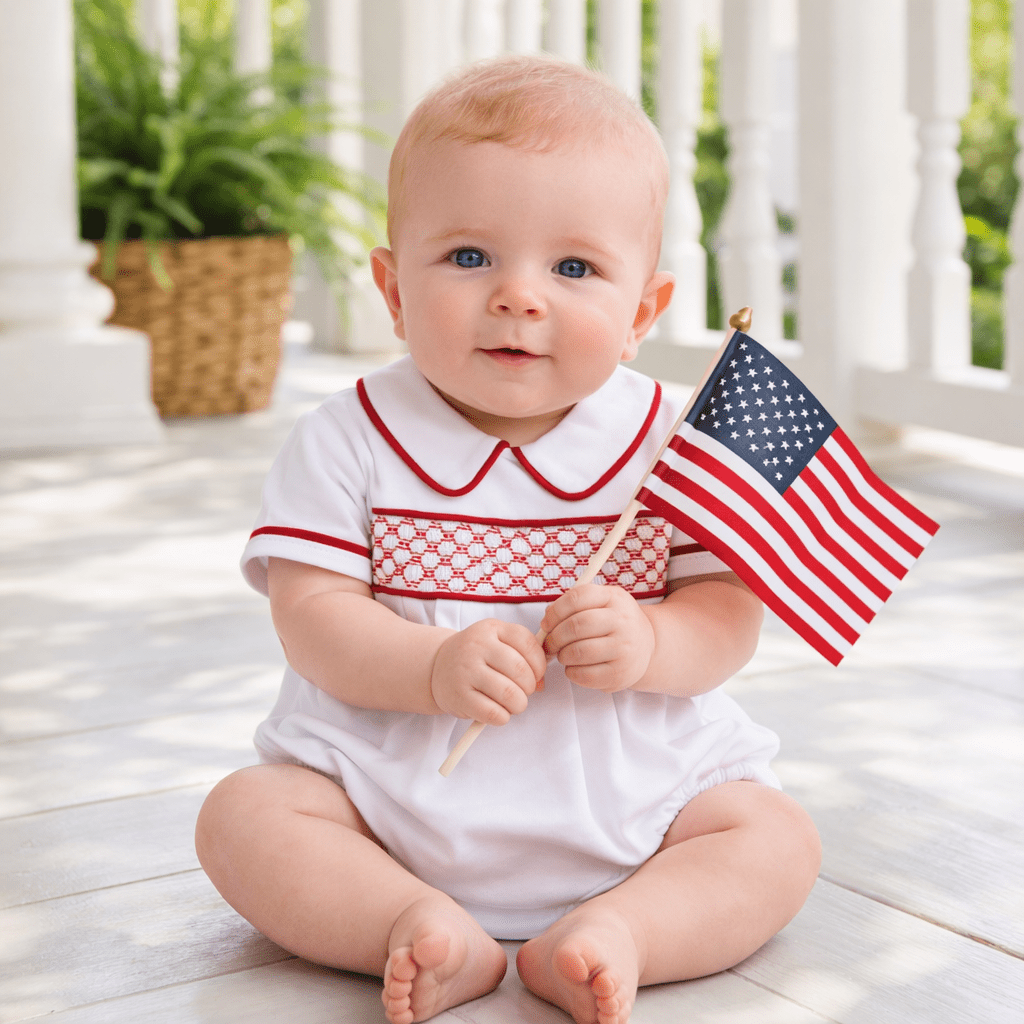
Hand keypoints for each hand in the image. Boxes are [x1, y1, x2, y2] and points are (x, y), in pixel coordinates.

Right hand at [430, 619, 546, 724]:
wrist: (437, 666)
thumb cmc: (477, 656)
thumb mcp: (497, 642)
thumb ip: (523, 655)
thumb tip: (541, 682)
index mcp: (492, 629)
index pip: (528, 643)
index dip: (539, 664)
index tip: (536, 674)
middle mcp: (477, 646)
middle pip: (520, 671)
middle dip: (529, 686)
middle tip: (524, 691)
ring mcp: (466, 671)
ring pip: (509, 694)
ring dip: (519, 704)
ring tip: (514, 703)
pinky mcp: (460, 697)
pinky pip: (494, 713)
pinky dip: (503, 717)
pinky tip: (499, 711)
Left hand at [540, 584, 654, 692]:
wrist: (646, 646)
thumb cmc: (615, 623)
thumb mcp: (602, 603)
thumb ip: (574, 605)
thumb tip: (547, 618)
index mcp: (614, 598)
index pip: (577, 598)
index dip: (555, 611)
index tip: (546, 623)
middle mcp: (622, 621)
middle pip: (576, 626)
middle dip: (554, 637)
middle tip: (550, 644)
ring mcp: (624, 648)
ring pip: (578, 652)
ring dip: (562, 655)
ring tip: (564, 655)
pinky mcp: (620, 674)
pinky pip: (584, 675)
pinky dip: (571, 672)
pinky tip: (575, 667)